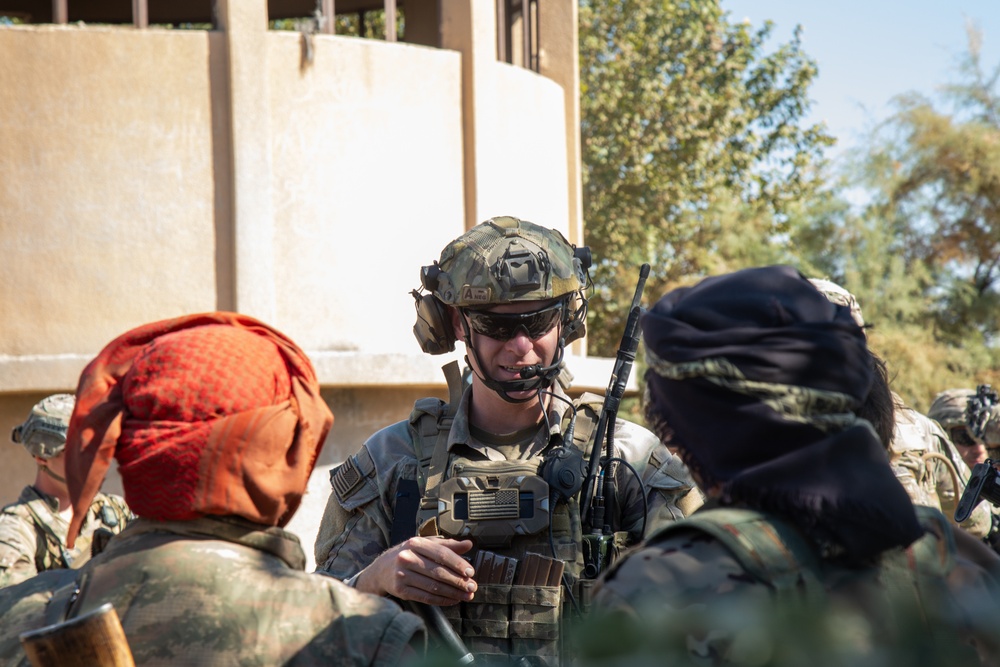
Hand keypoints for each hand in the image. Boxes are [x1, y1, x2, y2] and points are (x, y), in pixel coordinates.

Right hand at [356, 536, 476, 604]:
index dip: (458, 564)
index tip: (471, 572)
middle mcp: (407, 558)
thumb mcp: (425, 545)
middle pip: (438, 572)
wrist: (382, 569)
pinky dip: (442, 600)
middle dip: (458, 581)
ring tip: (466, 595)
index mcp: (416, 543)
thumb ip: (447, 545)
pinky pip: (425, 597)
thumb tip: (468, 544)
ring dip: (453, 593)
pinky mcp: (401, 590)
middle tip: (472, 587)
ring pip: (433, 586)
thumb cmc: (409, 554)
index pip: (441, 554)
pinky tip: (453, 600)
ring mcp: (402, 575)